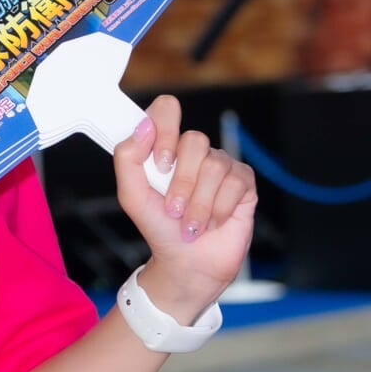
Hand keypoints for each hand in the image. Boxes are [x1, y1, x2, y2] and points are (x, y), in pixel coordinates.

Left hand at [112, 94, 257, 310]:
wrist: (187, 262)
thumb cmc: (160, 228)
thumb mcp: (132, 196)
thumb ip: (128, 159)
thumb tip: (143, 126)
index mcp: (167, 148)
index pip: (167, 110)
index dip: (164, 130)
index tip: (159, 165)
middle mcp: (195, 152)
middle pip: (194, 140)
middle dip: (182, 183)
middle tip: (173, 210)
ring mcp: (222, 165)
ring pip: (214, 166)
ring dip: (199, 205)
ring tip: (191, 225)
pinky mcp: (244, 182)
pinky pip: (235, 183)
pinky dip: (219, 210)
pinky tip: (213, 222)